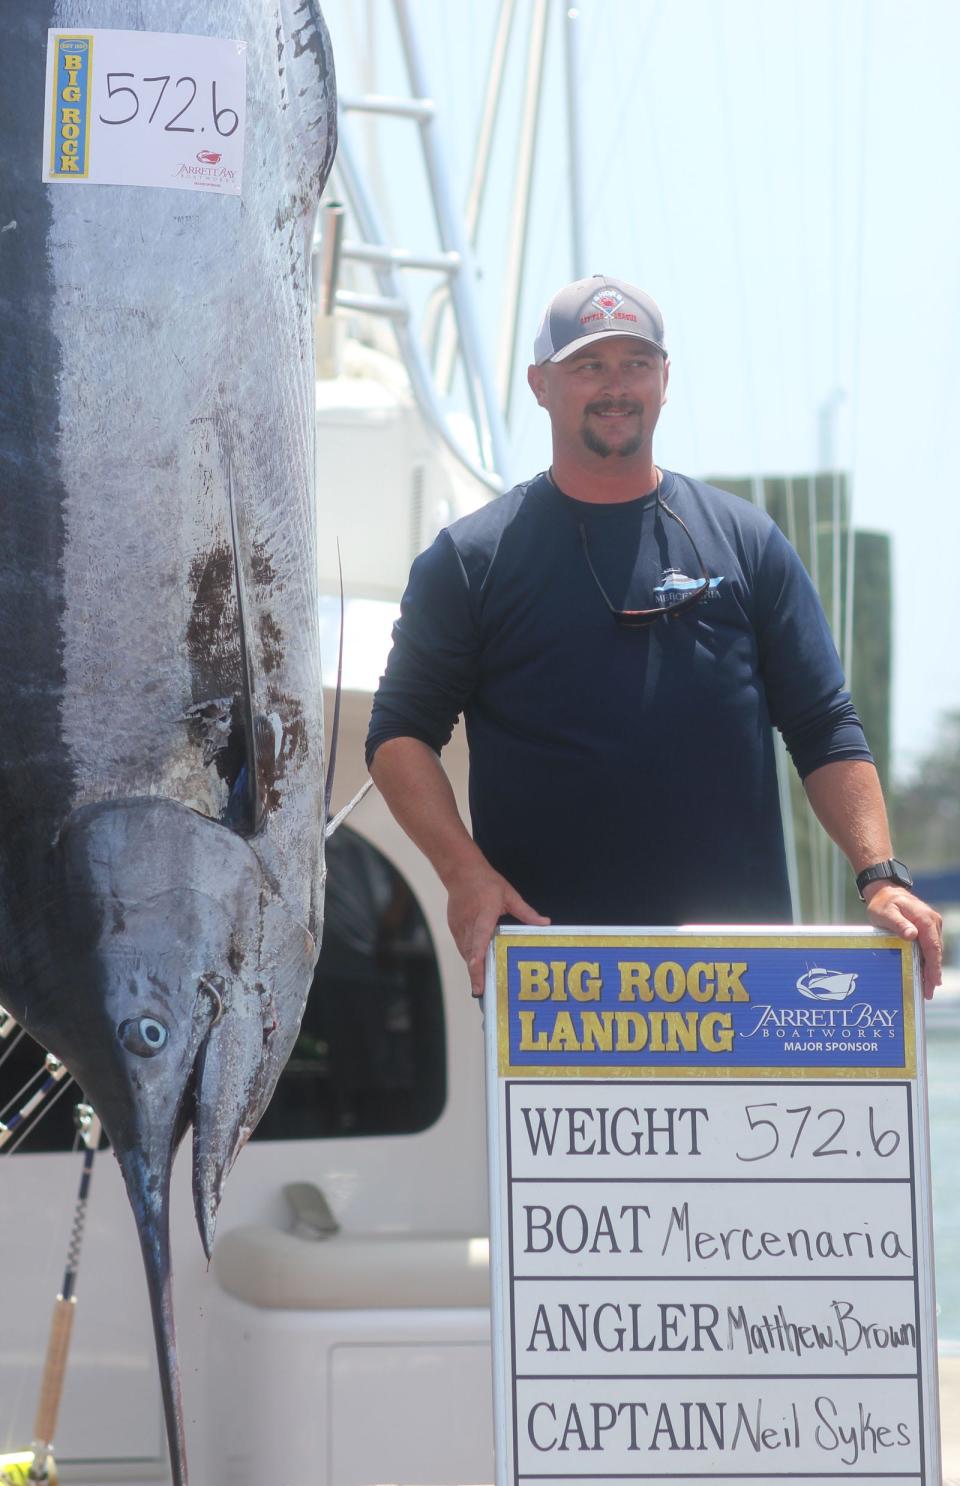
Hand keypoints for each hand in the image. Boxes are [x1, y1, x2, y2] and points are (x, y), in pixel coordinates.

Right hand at [445, 860, 549, 997]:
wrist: (460, 872)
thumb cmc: (485, 882)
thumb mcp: (510, 895)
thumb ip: (526, 912)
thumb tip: (545, 923)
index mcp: (484, 913)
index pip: (480, 936)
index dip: (477, 953)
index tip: (476, 968)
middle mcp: (469, 922)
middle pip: (470, 951)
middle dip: (475, 972)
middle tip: (481, 991)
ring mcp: (459, 926)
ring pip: (465, 952)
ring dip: (473, 967)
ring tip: (480, 985)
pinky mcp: (454, 928)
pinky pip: (462, 947)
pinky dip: (469, 957)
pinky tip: (476, 966)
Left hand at [862, 882, 942, 999]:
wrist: (885, 891)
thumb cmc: (883, 903)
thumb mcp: (886, 913)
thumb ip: (898, 924)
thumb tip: (912, 935)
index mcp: (925, 919)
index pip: (932, 947)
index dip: (933, 966)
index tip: (933, 981)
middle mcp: (932, 922)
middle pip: (935, 952)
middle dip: (932, 973)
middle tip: (928, 993)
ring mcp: (932, 924)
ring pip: (934, 950)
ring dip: (931, 969)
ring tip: (926, 988)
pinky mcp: (927, 927)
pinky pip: (929, 946)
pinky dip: (928, 960)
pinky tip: (924, 972)